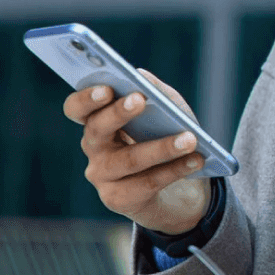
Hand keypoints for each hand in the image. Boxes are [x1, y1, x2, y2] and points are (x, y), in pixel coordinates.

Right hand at [63, 69, 210, 234]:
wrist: (181, 189)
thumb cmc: (168, 138)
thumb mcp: (169, 111)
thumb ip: (156, 92)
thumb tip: (141, 75)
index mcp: (98, 121)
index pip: (77, 108)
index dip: (86, 98)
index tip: (106, 88)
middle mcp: (94, 148)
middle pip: (96, 129)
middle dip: (118, 113)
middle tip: (141, 99)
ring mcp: (102, 176)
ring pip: (129, 159)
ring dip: (162, 147)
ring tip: (190, 138)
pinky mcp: (119, 199)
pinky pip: (147, 183)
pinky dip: (175, 170)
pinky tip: (196, 160)